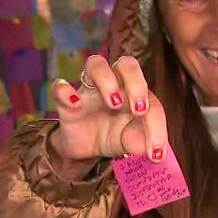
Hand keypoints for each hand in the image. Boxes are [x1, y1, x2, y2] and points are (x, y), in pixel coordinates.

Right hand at [49, 54, 167, 163]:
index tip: (156, 152)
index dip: (157, 125)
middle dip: (137, 84)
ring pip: (96, 63)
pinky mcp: (66, 101)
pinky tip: (75, 104)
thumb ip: (146, 144)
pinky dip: (66, 91)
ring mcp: (90, 89)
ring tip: (113, 103)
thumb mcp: (134, 144)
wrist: (86, 149)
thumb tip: (156, 153)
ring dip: (107, 80)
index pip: (151, 100)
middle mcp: (116, 85)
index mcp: (136, 94)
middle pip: (127, 64)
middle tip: (139, 111)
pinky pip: (60, 86)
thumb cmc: (116, 136)